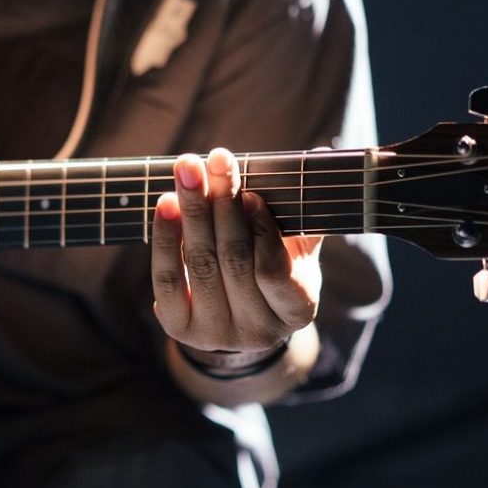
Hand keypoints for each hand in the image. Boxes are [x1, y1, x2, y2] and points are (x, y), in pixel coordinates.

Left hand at [150, 148, 321, 356]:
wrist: (237, 315)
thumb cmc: (273, 268)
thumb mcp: (296, 247)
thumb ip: (304, 209)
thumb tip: (321, 154)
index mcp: (296, 311)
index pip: (274, 271)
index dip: (261, 231)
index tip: (251, 194)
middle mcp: (257, 331)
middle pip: (233, 261)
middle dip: (223, 205)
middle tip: (217, 160)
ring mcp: (216, 333)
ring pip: (200, 265)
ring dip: (192, 211)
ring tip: (187, 170)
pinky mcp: (179, 328)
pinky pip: (167, 279)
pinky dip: (166, 238)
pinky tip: (166, 204)